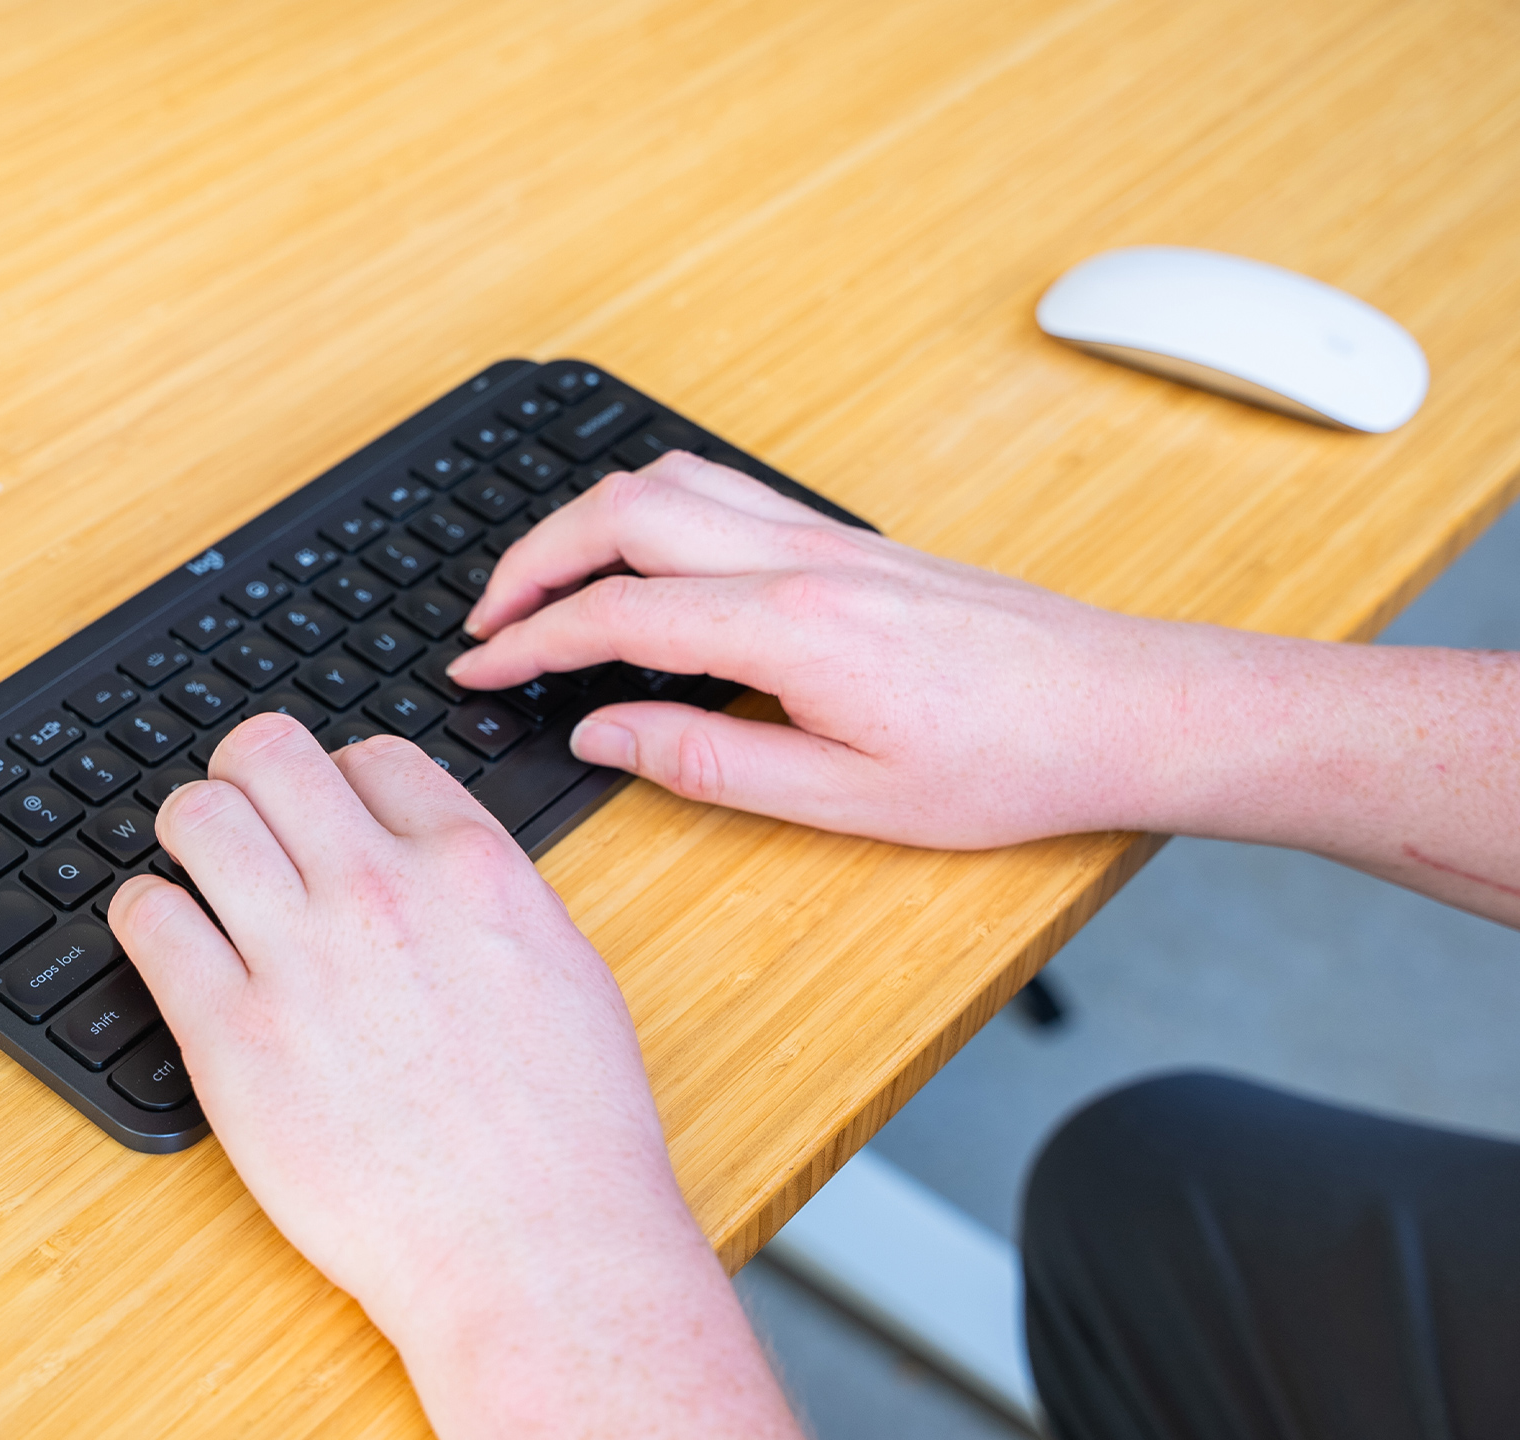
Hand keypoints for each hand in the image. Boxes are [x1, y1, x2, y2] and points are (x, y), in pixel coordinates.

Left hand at [109, 714, 816, 1439]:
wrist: (533, 1253)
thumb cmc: (569, 1136)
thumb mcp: (565, 968)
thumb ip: (486, 895)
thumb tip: (431, 858)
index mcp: (471, 868)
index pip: (372, 757)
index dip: (343, 784)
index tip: (329, 821)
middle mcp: (381, 892)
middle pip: (269, 753)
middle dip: (249, 778)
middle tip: (247, 822)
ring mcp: (300, 960)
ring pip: (198, 815)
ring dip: (191, 835)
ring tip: (199, 877)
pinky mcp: (230, 1037)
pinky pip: (149, 919)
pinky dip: (147, 916)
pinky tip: (169, 942)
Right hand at [451, 451, 1201, 849]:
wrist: (1121, 708)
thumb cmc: (1005, 763)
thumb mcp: (846, 799)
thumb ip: (707, 762)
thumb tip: (602, 732)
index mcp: (791, 628)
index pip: (615, 613)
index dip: (527, 641)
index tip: (476, 668)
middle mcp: (801, 559)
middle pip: (622, 512)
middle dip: (531, 557)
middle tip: (486, 617)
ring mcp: (826, 536)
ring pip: (669, 481)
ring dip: (587, 519)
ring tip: (543, 582)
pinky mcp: (848, 539)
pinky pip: (719, 490)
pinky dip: (648, 510)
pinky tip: (640, 560)